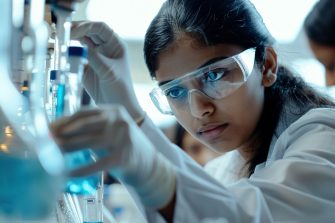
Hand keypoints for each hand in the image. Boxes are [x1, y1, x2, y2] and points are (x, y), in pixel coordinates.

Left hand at [50, 105, 175, 208]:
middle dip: (62, 133)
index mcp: (115, 110)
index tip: (48, 128)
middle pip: (85, 125)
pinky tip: (68, 174)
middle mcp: (120, 121)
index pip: (85, 112)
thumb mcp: (110, 129)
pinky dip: (80, 170)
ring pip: (89, 142)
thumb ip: (91, 127)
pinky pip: (97, 164)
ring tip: (52, 155)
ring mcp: (123, 138)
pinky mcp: (124, 157)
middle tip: (46, 141)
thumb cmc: (123, 145)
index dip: (64, 120)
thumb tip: (58, 130)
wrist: (149, 164)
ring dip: (68, 149)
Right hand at [70, 21, 144, 120]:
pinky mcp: (86, 67)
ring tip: (57, 39)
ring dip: (69, 41)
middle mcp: (105, 48)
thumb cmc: (121, 89)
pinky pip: (75, 57)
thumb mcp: (108, 71)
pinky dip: (67, 55)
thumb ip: (94, 57)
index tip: (72, 29)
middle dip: (75, 30)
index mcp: (115, 45)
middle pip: (88, 32)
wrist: (119, 107)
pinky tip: (60, 54)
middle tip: (60, 32)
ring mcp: (95, 57)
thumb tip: (77, 47)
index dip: (86, 25)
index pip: (100, 28)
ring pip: (80, 43)